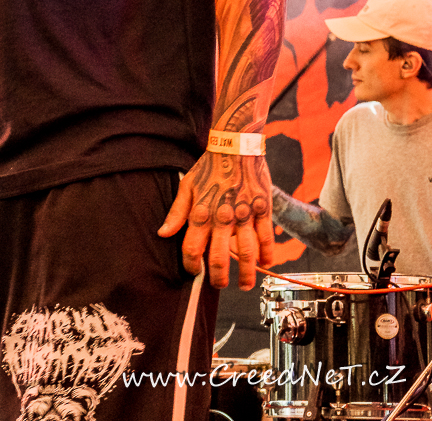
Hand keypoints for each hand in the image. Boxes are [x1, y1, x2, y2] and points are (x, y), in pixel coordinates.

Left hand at [158, 149, 273, 288]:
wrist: (235, 145)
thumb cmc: (210, 166)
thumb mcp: (188, 186)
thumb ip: (177, 212)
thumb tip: (163, 233)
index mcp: (202, 214)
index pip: (192, 250)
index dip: (192, 266)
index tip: (195, 271)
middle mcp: (223, 218)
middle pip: (220, 259)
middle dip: (219, 279)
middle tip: (220, 285)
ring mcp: (245, 215)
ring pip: (248, 253)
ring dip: (247, 275)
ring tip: (245, 285)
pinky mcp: (263, 209)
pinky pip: (267, 238)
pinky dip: (268, 254)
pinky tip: (266, 264)